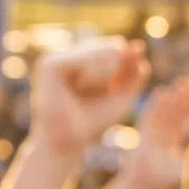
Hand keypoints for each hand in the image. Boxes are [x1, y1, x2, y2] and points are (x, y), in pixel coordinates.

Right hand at [31, 37, 148, 160]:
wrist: (68, 143)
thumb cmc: (92, 124)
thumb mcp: (122, 97)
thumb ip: (133, 73)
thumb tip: (139, 45)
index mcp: (82, 63)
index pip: (115, 48)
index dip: (125, 65)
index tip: (116, 88)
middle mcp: (67, 57)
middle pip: (111, 47)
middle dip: (115, 71)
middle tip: (97, 93)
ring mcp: (56, 59)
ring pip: (100, 50)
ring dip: (103, 75)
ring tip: (85, 91)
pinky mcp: (49, 64)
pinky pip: (85, 57)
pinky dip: (91, 75)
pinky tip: (80, 86)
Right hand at [122, 75, 188, 188]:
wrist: (142, 178)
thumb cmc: (166, 175)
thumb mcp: (185, 167)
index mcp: (182, 135)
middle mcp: (170, 128)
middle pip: (181, 107)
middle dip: (188, 95)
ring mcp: (156, 126)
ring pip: (167, 106)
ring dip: (174, 95)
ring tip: (181, 84)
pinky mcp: (144, 126)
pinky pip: (151, 111)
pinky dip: (156, 102)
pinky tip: (162, 92)